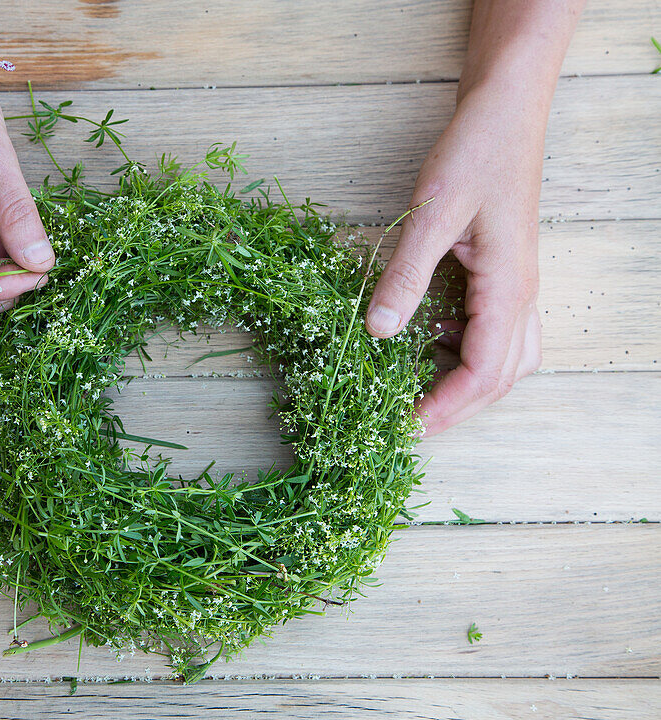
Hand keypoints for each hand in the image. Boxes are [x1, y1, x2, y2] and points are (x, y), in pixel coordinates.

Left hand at [364, 79, 544, 436]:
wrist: (505, 111)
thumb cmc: (475, 154)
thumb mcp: (431, 216)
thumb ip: (405, 276)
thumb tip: (376, 332)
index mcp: (507, 289)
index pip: (482, 373)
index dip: (444, 409)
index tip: (406, 428)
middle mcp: (521, 295)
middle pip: (501, 377)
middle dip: (457, 408)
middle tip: (410, 423)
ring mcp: (517, 284)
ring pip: (508, 358)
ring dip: (468, 382)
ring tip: (421, 390)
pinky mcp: (504, 272)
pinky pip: (497, 330)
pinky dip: (468, 348)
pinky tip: (430, 336)